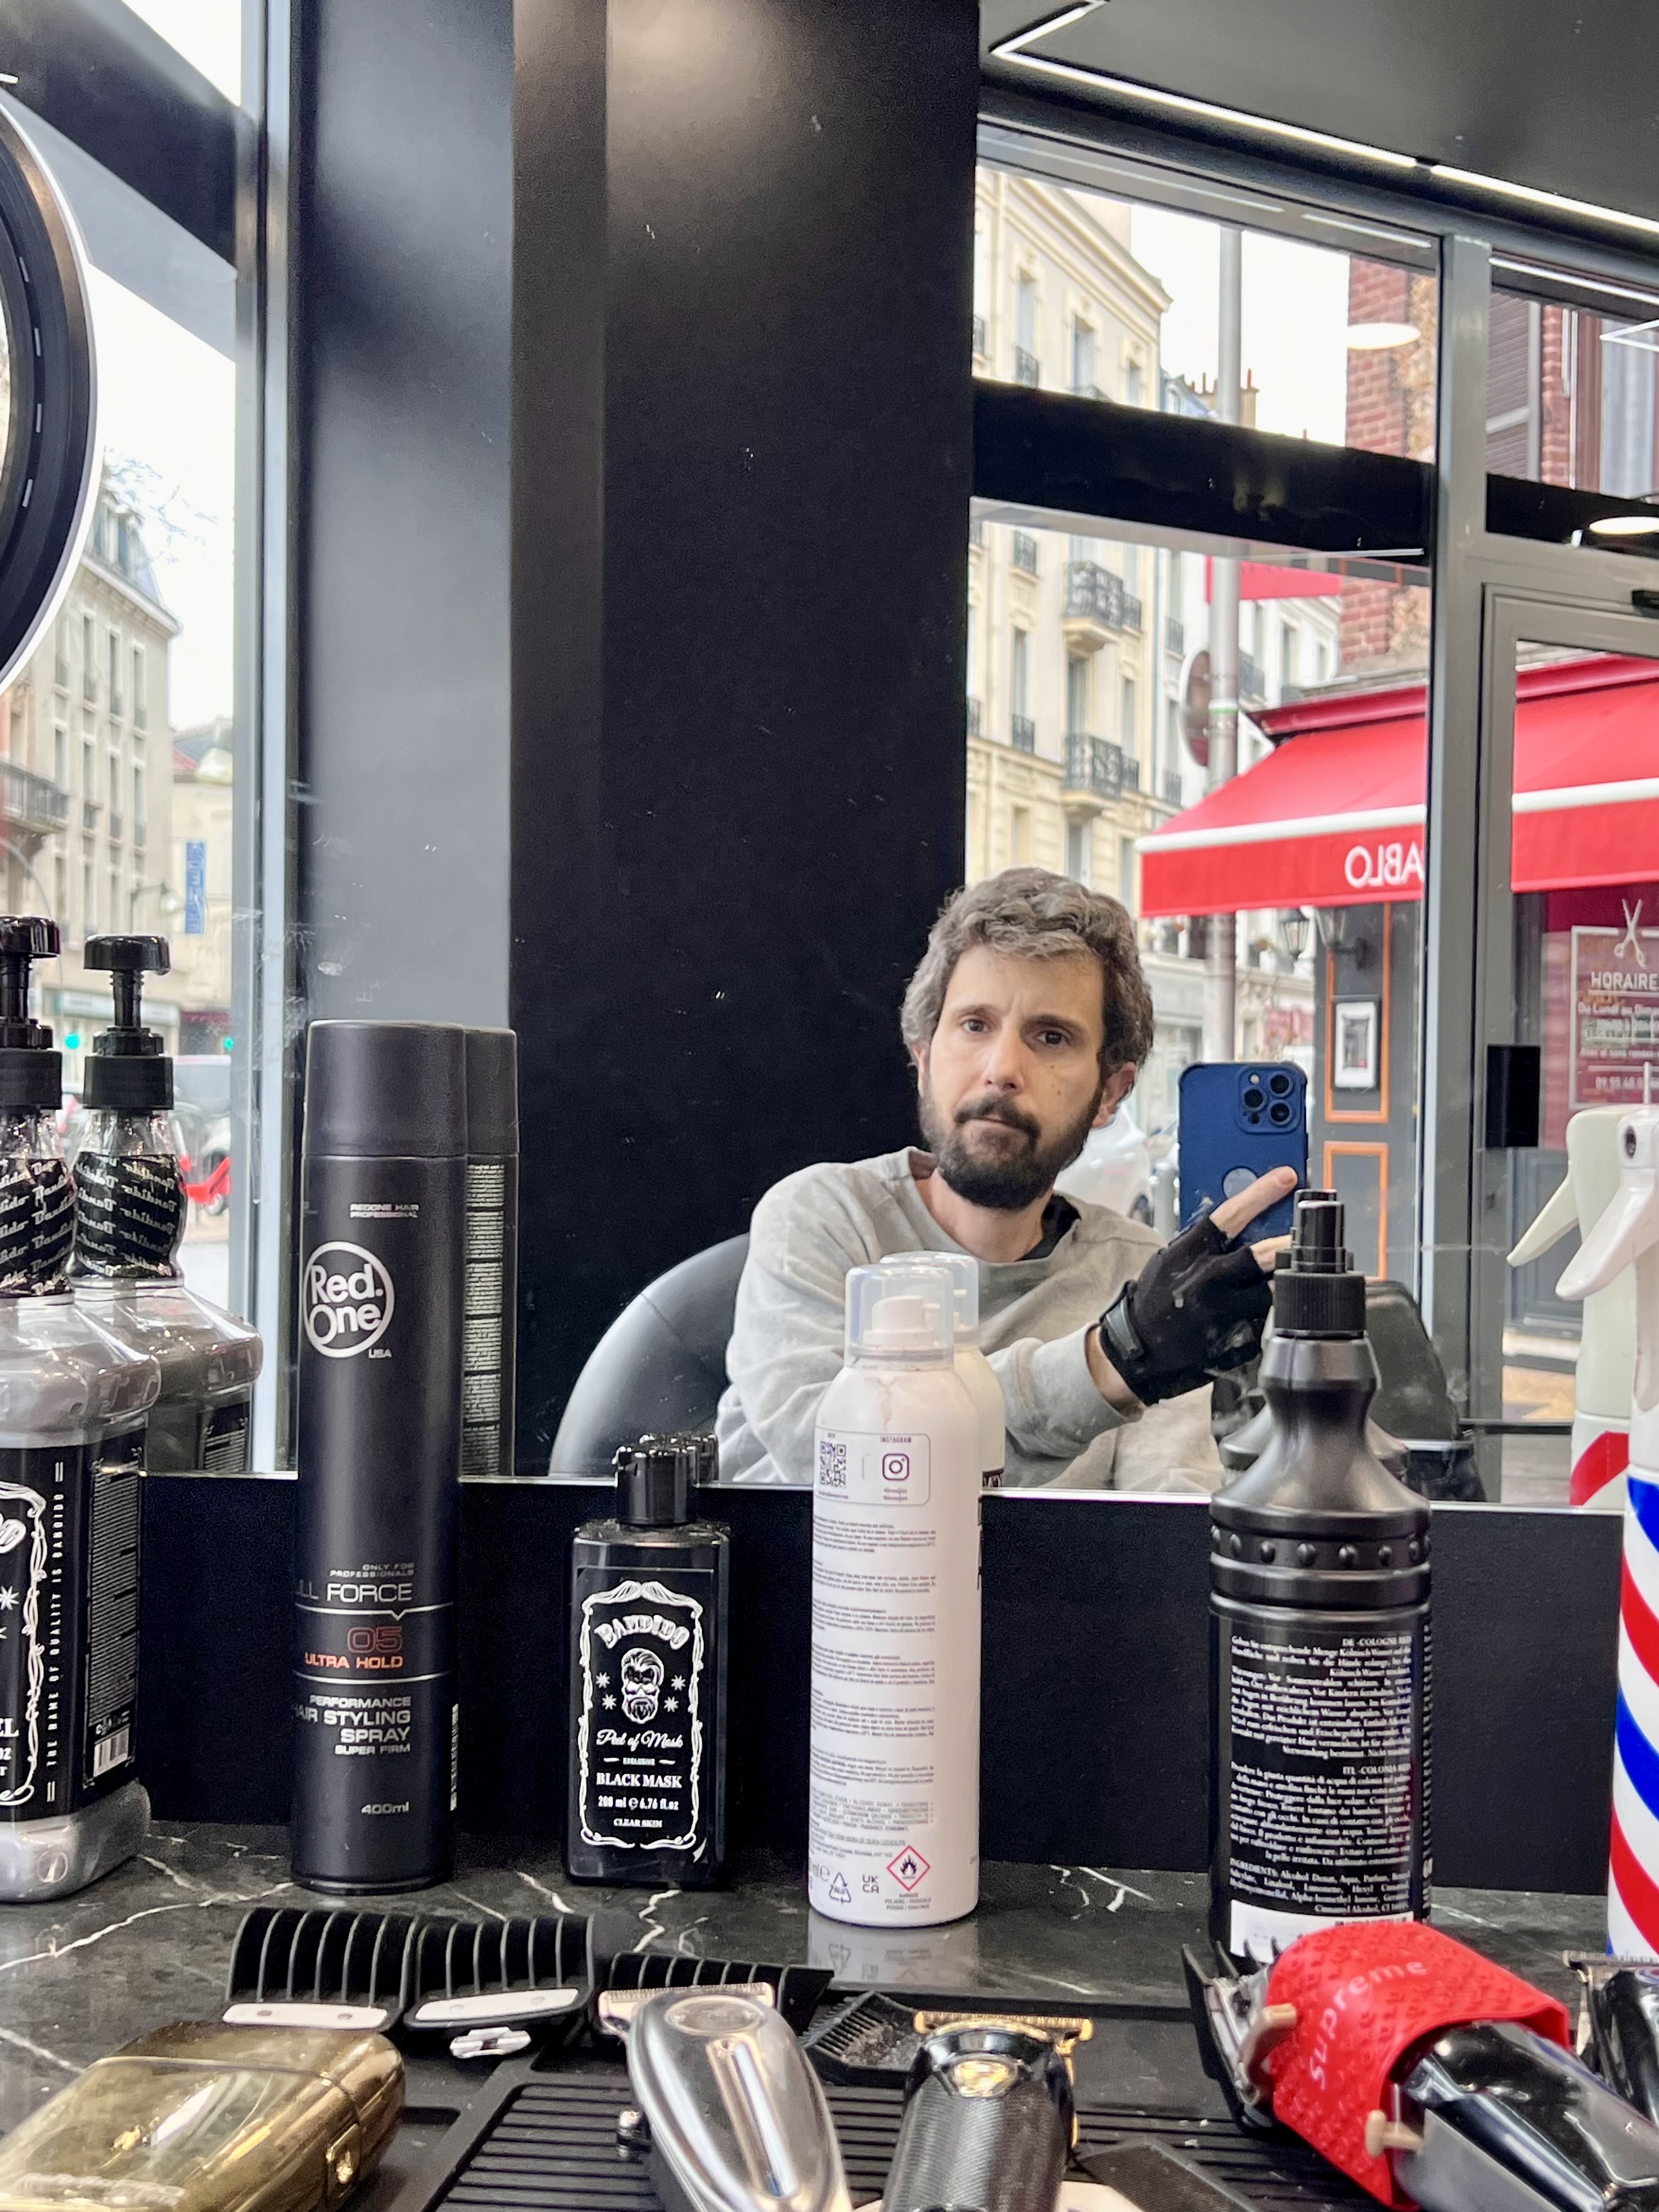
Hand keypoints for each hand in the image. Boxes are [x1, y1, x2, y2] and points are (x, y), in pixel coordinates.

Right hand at [1094, 1167, 1296, 1407]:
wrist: (1140, 1347)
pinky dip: (1271, 1314)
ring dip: (1286, 1281)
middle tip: (1311, 1233)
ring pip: (1270, 1291)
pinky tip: (1270, 1313)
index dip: (1259, 1194)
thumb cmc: (1156, 1298)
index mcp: (1187, 1255)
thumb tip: (1243, 1218)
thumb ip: (1203, 1243)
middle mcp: (1205, 1282)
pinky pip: (1264, 1322)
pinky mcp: (1234, 1340)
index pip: (1228, 1216)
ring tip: (1298, 1276)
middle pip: (1259, 1255)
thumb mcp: (1170, 1260)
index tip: (1285, 1178)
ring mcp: (1221, 1313)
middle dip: (1289, 1241)